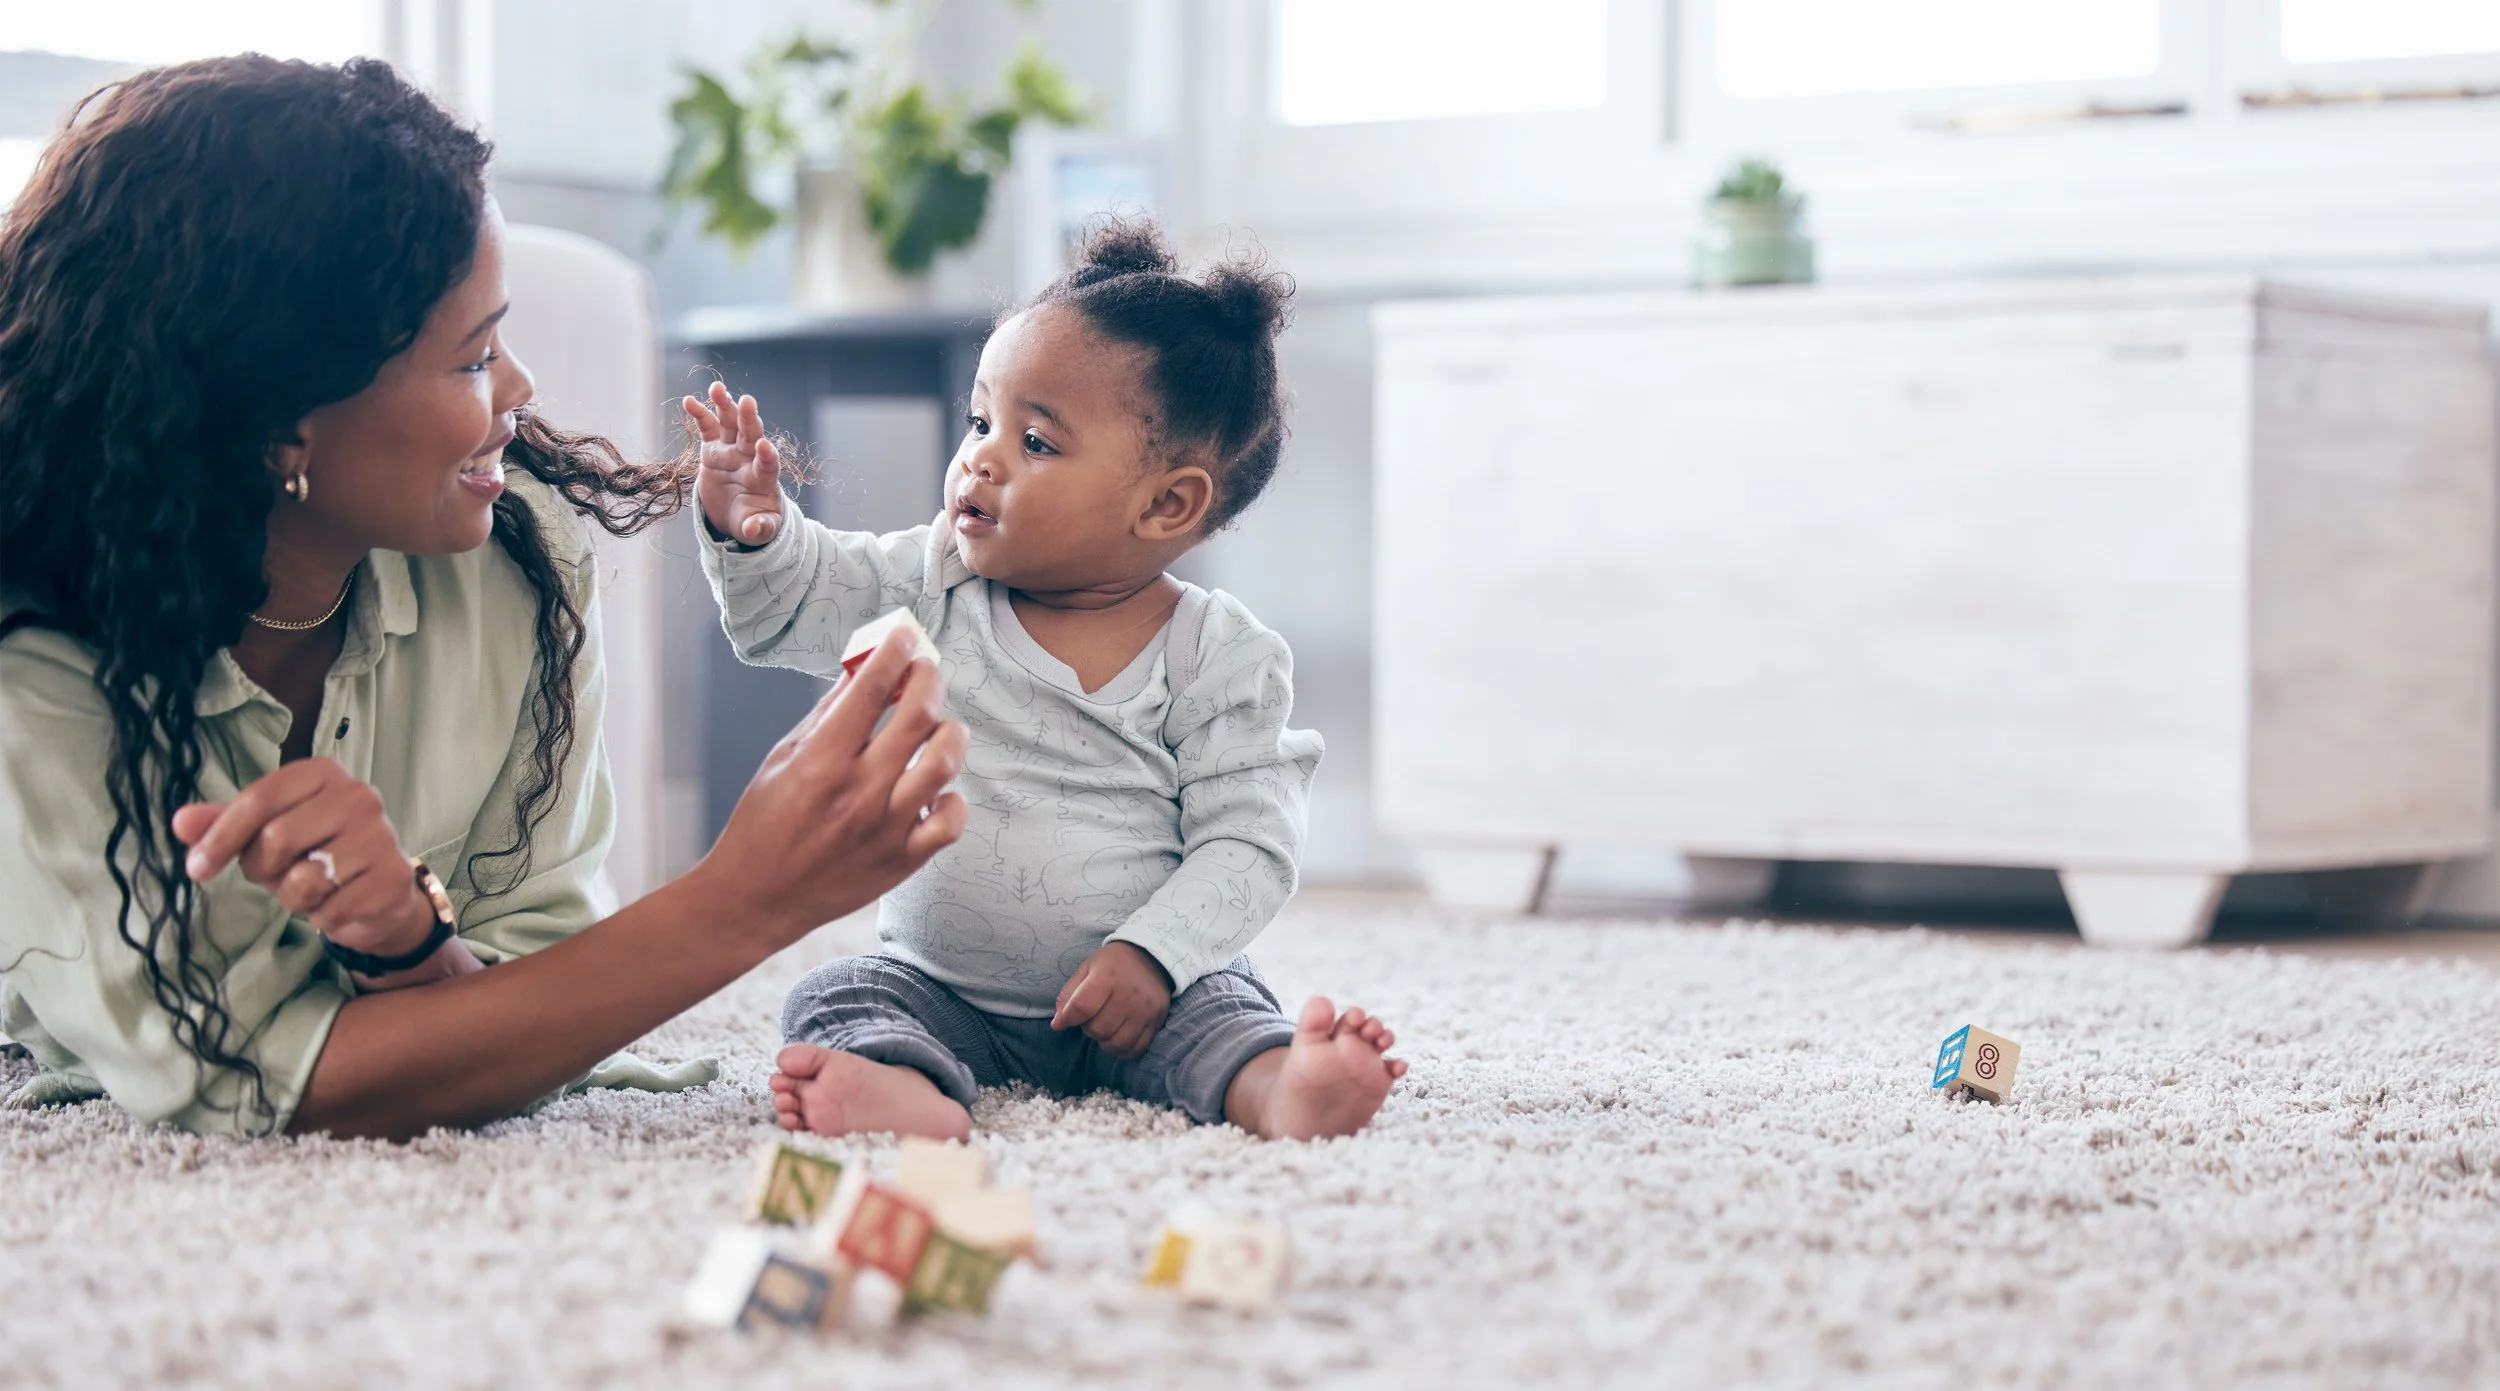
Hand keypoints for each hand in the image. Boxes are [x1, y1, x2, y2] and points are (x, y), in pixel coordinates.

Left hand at [171, 759, 432, 959]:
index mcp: (323, 774)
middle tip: (275, 875)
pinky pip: (329, 910)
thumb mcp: (268, 832)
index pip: (258, 799)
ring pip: (303, 881)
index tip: (197, 868)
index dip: (220, 837)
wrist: (380, 891)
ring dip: (293, 897)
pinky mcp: (392, 879)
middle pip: (276, 839)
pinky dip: (322, 917)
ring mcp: (380, 837)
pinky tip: (338, 902)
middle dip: (262, 869)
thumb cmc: (317, 852)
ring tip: (312, 887)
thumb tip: (181, 821)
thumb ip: (225, 823)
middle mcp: (358, 796)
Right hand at [684, 380, 784, 546]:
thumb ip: (759, 528)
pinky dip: (699, 414)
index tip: (766, 446)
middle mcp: (749, 458)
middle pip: (751, 435)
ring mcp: (730, 450)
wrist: (736, 515)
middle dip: (748, 419)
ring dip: (725, 405)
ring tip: (717, 388)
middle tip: (747, 401)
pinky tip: (689, 401)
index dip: (768, 456)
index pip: (768, 464)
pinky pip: (706, 428)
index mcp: (764, 478)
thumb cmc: (752, 520)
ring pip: (729, 423)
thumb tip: (754, 530)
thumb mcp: (758, 529)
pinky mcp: (712, 449)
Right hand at [695, 622, 968, 947]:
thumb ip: (826, 714)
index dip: (893, 651)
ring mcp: (885, 828)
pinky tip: (935, 790)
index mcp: (821, 761)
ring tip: (938, 728)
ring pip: (944, 762)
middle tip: (924, 673)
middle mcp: (858, 792)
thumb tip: (861, 670)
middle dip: (928, 680)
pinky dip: (952, 799)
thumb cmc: (762, 824)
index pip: (871, 689)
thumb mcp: (782, 759)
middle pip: (920, 716)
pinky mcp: (902, 861)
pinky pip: (951, 821)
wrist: (755, 899)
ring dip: (949, 733)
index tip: (903, 636)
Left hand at [1051, 941, 1173, 1059]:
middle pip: (1098, 1029)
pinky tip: (1118, 1035)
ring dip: (1105, 1040)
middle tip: (1093, 1016)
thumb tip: (1058, 1024)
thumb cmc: (1113, 964)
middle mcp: (1129, 994)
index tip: (1066, 1019)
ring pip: (1116, 1044)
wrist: (1151, 957)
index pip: (1082, 1008)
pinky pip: (1135, 1049)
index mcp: (1107, 976)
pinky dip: (1122, 1049)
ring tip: (1106, 1026)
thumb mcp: (1086, 969)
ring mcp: (1145, 1010)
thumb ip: (1068, 995)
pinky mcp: (1157, 1021)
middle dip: (1089, 1028)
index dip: (1068, 1018)